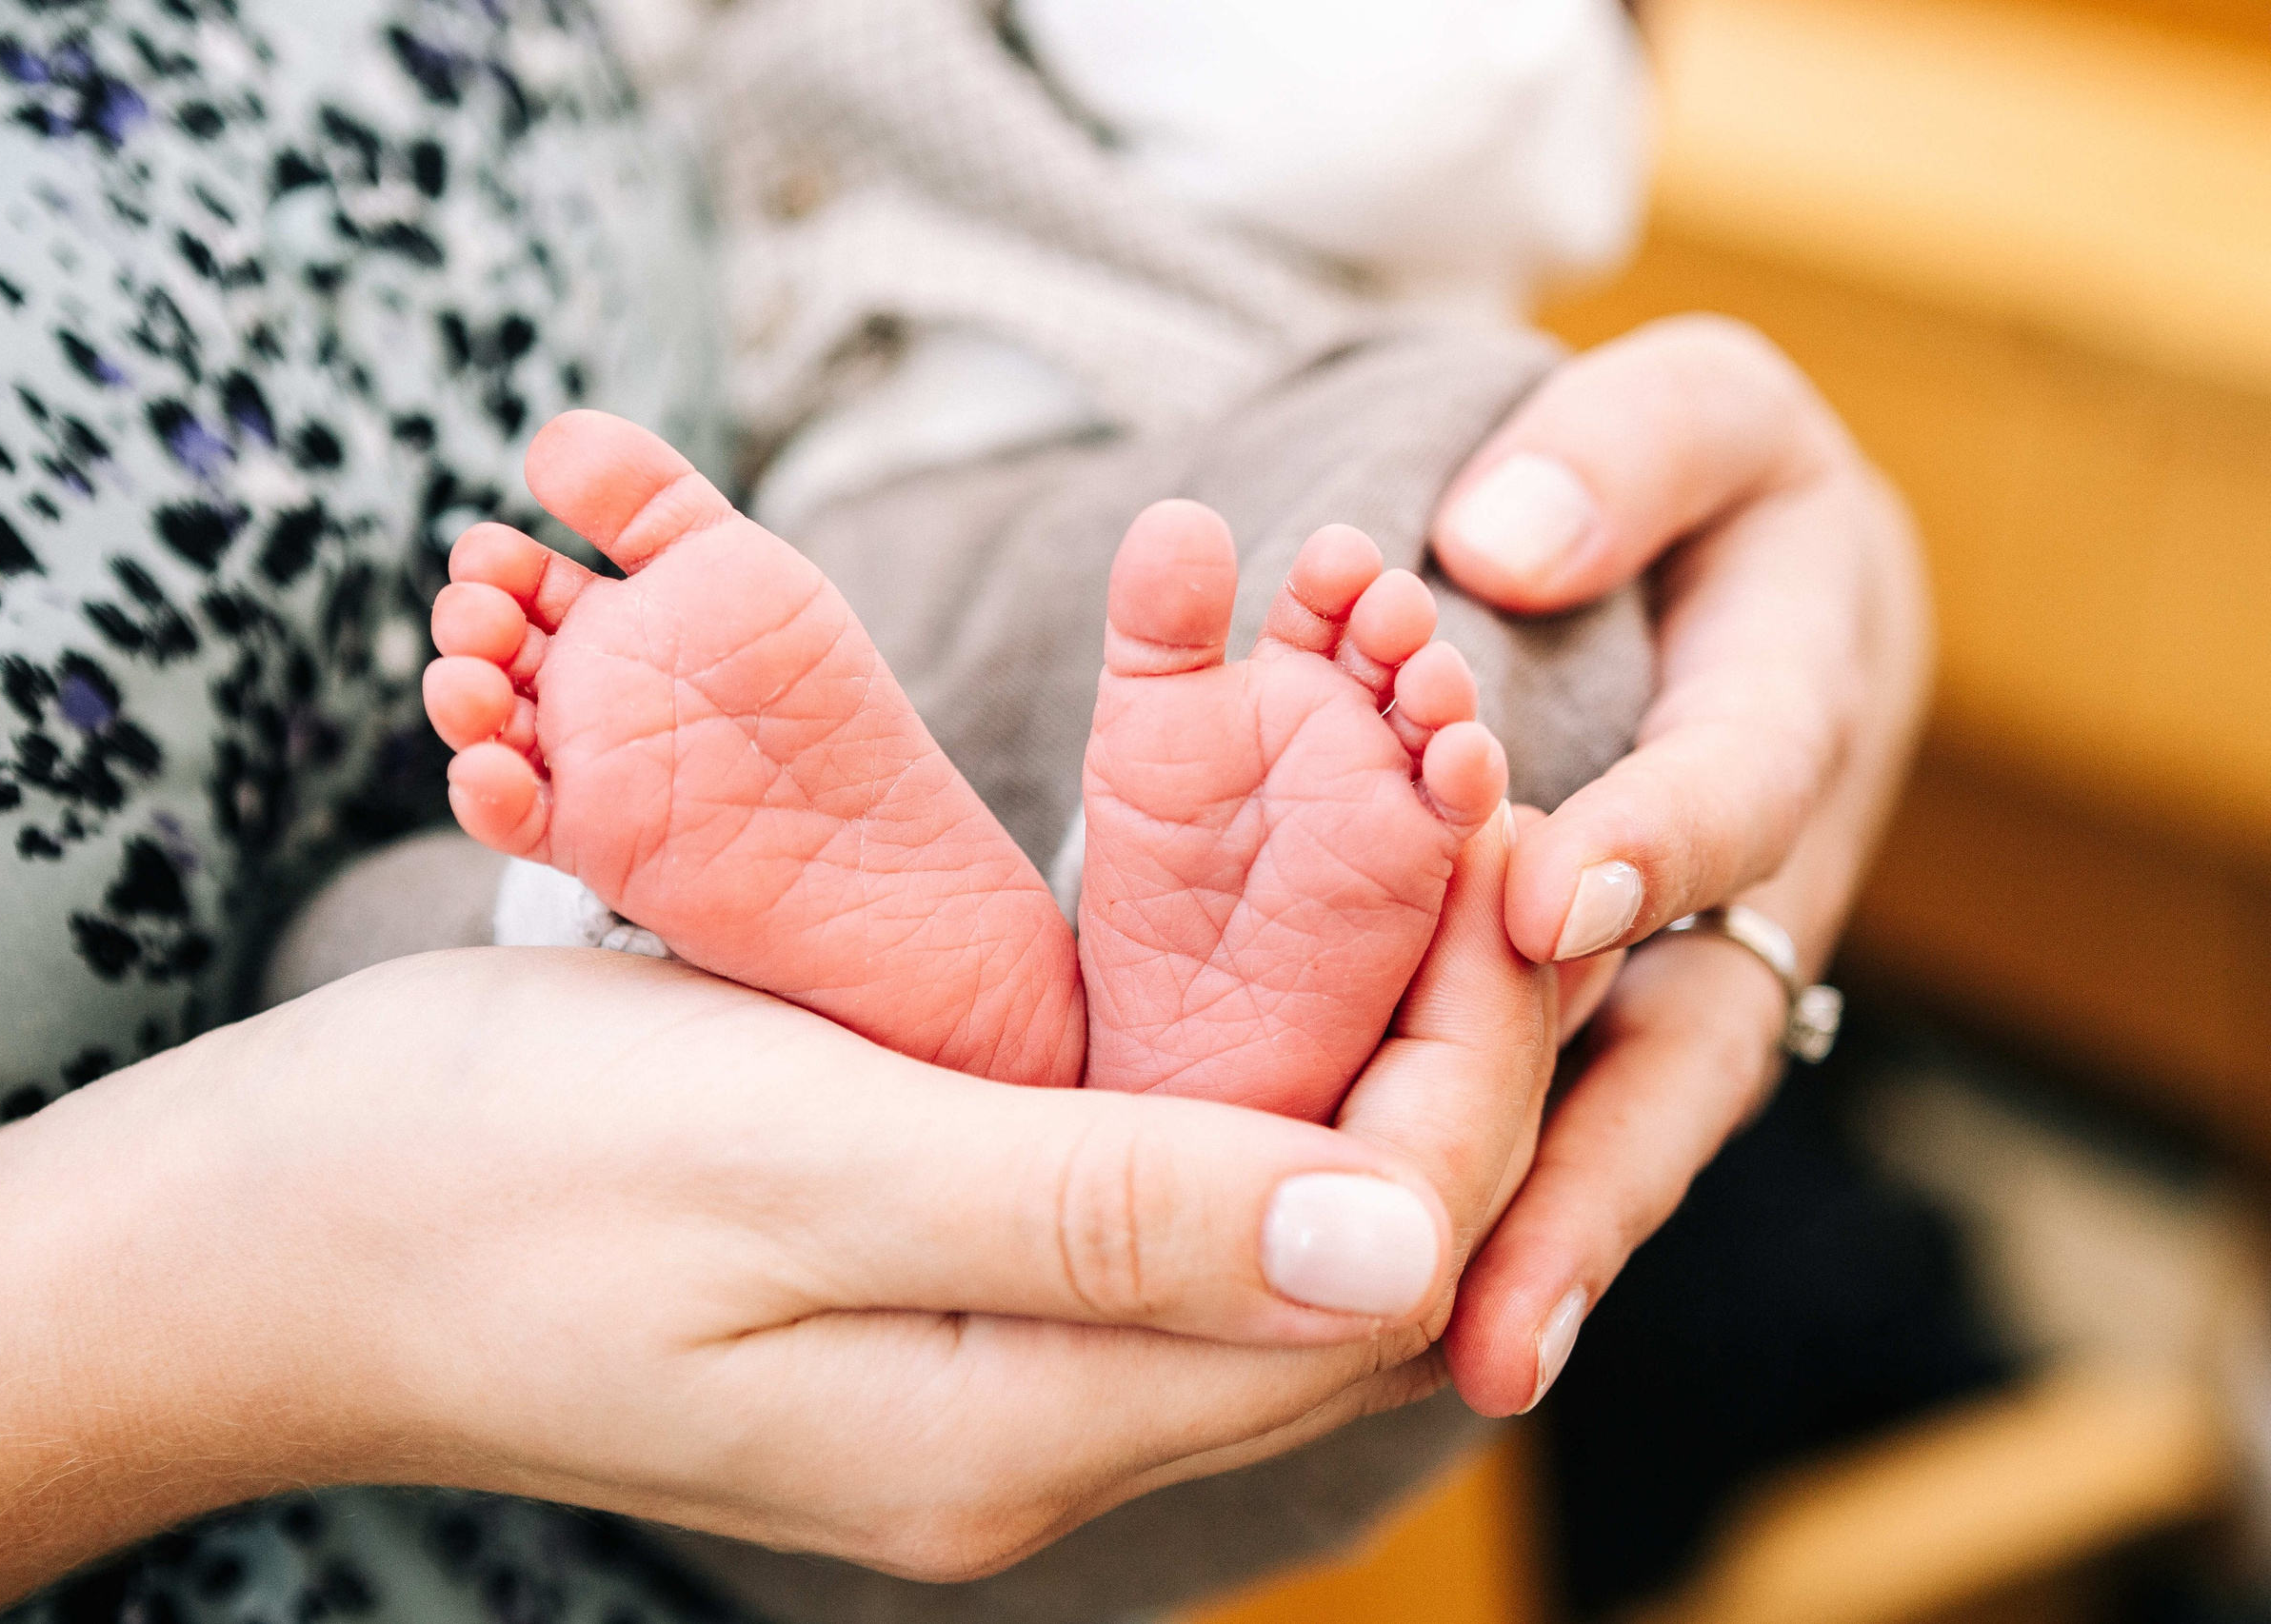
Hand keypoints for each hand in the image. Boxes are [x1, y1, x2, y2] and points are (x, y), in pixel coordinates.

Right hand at [0, 818, 1547, 1623]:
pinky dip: (1221, 1023)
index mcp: (1022, 1426)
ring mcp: (991, 1354)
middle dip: (1443, 1020)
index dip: (1474, 1065)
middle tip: (1474, 782)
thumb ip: (1096, 1216)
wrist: (271, 1235)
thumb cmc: (485, 1178)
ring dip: (1349, 1007)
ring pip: (1264, 1191)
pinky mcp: (939, 1268)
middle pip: (1348, 1241)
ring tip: (1397, 801)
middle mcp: (1043, 1420)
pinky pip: (1148, 1161)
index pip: (1371, 1273)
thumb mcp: (787, 1167)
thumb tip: (1403, 1245)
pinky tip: (1246, 890)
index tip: (1504, 841)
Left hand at [1424, 315, 1933, 1413]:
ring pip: (1646, 1115)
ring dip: (1564, 1237)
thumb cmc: (1697, 485)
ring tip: (1469, 1355)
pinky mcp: (1640, 1014)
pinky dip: (1528, 1215)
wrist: (1737, 580)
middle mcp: (1775, 867)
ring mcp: (1713, 961)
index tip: (1551, 903)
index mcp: (1801, 695)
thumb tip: (1503, 540)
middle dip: (1605, 1153)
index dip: (1658, 839)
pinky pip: (1591, 1120)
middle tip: (1498, 1277)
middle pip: (1701, 1022)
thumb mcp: (1696, 414)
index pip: (1739, 774)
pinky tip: (1439, 1323)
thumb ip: (1625, 451)